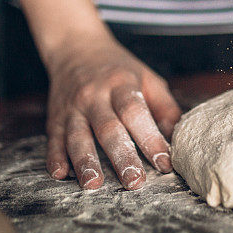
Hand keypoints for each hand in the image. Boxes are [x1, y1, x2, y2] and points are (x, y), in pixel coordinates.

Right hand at [43, 30, 181, 189]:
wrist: (76, 48)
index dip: (149, 138)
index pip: (136, 112)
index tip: (163, 161)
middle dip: (121, 157)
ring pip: (78, 137)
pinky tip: (59, 174)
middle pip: (108, 128)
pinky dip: (55, 157)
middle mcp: (94, 95)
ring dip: (85, 162)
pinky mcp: (55, 117)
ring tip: (93, 184)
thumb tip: (178, 137)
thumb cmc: (119, 69)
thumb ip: (164, 106)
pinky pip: (54, 139)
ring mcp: (72, 107)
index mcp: (121, 84)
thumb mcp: (147, 78)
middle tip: (134, 182)